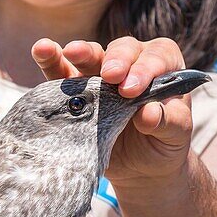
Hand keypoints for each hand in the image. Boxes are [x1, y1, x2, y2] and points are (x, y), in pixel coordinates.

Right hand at [31, 36, 193, 184]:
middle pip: (123, 50)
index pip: (158, 56)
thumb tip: (148, 113)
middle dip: (116, 59)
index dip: (146, 67)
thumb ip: (168, 122)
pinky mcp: (74, 91)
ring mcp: (99, 76)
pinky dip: (51, 60)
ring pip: (90, 56)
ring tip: (69, 51)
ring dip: (79, 51)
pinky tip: (42, 50)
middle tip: (110, 75)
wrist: (140, 167)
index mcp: (162, 70)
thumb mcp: (174, 137)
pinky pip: (60, 71)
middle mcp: (130, 65)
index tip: (133, 89)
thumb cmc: (162, 144)